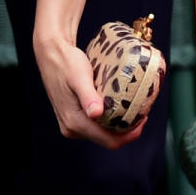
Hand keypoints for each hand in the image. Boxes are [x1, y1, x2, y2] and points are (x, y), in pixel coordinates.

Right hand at [33, 32, 146, 149]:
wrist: (51, 54)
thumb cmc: (66, 62)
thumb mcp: (79, 77)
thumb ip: (87, 96)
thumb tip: (96, 114)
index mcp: (74, 123)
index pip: (108, 140)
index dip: (129, 135)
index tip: (144, 119)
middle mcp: (71, 128)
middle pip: (106, 139)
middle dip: (127, 130)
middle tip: (142, 112)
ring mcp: (71, 125)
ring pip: (102, 133)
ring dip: (118, 125)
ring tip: (132, 108)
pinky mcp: (73, 118)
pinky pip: (96, 126)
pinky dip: (110, 119)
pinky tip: (118, 106)